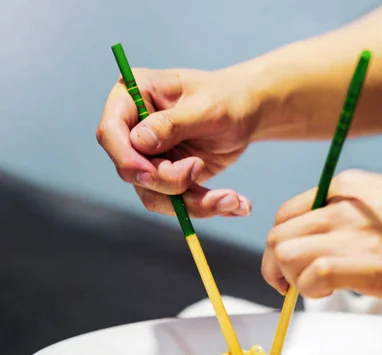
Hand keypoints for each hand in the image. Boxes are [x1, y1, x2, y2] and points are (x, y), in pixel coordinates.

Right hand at [96, 68, 261, 217]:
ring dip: (195, 204)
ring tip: (234, 200)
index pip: (111, 132)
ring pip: (156, 196)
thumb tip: (138, 141)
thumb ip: (171, 124)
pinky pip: (178, 204)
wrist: (247, 111)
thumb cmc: (227, 98)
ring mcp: (149, 157)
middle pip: (134, 171)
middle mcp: (134, 129)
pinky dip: (208, 207)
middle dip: (171, 182)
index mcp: (133, 96)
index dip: (126, 158)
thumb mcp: (206, 108)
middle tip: (201, 167)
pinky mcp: (168, 178)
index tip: (150, 174)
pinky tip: (238, 205)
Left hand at [262, 170, 381, 297]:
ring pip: (285, 254)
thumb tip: (338, 235)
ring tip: (318, 291)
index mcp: (345, 187)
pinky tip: (333, 294)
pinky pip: (314, 276)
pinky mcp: (372, 265)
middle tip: (294, 285)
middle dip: (275, 267)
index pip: (286, 214)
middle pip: (277, 236)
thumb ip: (356, 212)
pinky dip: (313, 291)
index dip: (281, 244)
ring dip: (291, 280)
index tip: (292, 265)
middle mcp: (341, 206)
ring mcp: (354, 234)